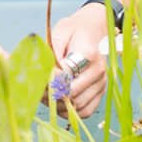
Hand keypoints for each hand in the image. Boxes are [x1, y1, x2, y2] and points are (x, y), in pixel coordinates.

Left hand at [50, 3, 110, 118]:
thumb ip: (51, 52)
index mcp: (88, 54)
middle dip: (52, 94)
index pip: (66, 75)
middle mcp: (98, 71)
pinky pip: (85, 111)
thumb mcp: (59, 33)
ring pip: (78, 105)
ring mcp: (101, 83)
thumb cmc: (73, 31)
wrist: (92, 31)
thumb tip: (44, 73)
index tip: (40, 78)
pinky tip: (60, 101)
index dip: (49, 80)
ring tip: (48, 95)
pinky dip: (70, 111)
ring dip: (59, 105)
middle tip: (40, 90)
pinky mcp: (101, 93)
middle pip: (72, 93)